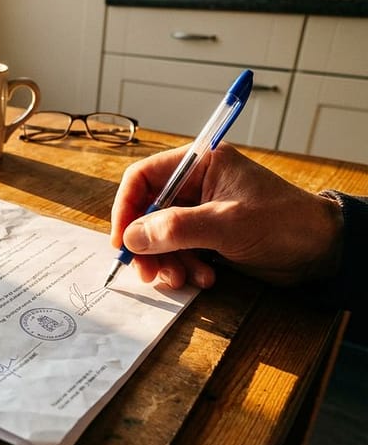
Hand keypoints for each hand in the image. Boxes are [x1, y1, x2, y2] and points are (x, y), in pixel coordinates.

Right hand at [110, 142, 343, 288]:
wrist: (323, 252)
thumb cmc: (284, 224)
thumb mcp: (227, 224)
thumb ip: (176, 229)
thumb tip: (131, 237)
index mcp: (200, 165)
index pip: (144, 177)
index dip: (127, 207)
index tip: (122, 241)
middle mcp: (196, 186)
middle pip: (148, 212)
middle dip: (146, 245)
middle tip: (148, 272)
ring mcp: (201, 213)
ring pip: (161, 238)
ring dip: (167, 262)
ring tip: (185, 280)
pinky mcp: (208, 238)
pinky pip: (179, 253)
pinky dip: (185, 268)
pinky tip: (205, 279)